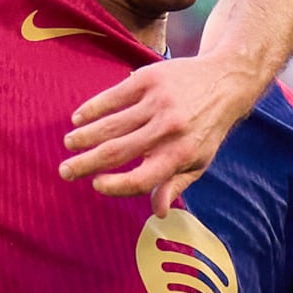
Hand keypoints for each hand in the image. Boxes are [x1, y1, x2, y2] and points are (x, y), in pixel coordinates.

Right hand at [59, 57, 267, 202]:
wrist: (226, 80)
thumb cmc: (208, 127)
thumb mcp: (199, 161)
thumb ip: (176, 185)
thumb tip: (158, 213)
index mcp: (180, 155)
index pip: (141, 180)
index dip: (115, 186)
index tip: (97, 185)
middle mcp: (167, 130)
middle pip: (117, 152)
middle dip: (86, 164)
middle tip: (66, 172)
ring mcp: (157, 103)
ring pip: (111, 125)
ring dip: (84, 137)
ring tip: (69, 145)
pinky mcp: (148, 80)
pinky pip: (112, 97)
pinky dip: (92, 109)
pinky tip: (78, 119)